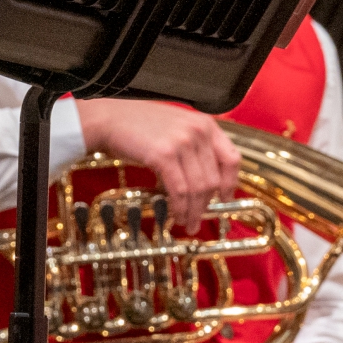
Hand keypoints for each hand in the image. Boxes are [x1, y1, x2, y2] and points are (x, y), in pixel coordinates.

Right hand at [74, 99, 240, 226]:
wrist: (110, 118)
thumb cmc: (140, 125)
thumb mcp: (178, 127)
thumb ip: (196, 146)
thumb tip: (207, 180)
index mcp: (206, 124)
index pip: (232, 158)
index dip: (230, 183)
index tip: (224, 198)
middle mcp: (198, 132)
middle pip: (213, 179)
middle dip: (206, 204)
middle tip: (198, 218)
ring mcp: (182, 143)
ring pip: (198, 188)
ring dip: (193, 211)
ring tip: (188, 223)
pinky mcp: (163, 155)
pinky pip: (179, 190)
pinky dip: (180, 207)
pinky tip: (177, 215)